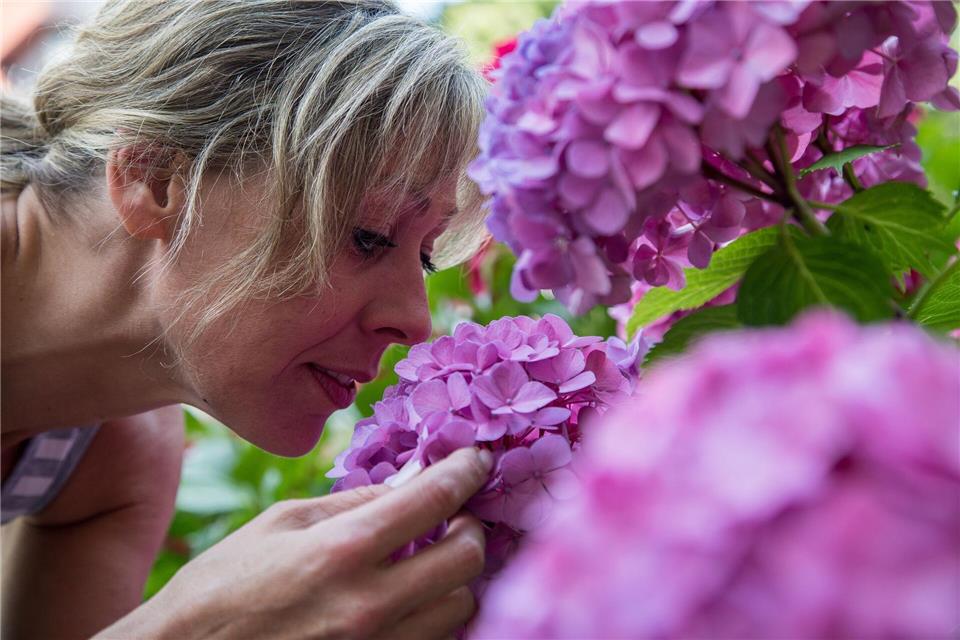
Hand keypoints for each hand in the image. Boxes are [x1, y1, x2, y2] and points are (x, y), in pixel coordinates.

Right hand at [95, 447, 493, 639]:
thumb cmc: (223, 585)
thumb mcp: (282, 522)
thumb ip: (353, 501)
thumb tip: (409, 480)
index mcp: (341, 550)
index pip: (434, 498)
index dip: (466, 471)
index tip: (477, 460)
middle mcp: (368, 604)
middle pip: (466, 559)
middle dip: (471, 528)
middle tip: (456, 515)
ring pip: (460, 606)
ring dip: (455, 576)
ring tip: (430, 558)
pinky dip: (433, 613)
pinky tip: (410, 596)